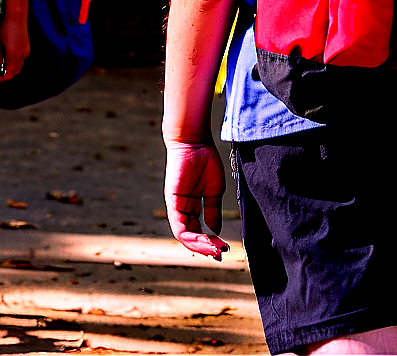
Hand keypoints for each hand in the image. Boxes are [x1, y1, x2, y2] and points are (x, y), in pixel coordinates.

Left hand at [0, 15, 28, 82]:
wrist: (17, 17)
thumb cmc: (5, 29)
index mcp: (13, 55)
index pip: (9, 73)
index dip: (2, 79)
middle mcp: (22, 55)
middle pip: (15, 72)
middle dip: (6, 77)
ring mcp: (26, 52)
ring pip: (19, 67)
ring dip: (11, 71)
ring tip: (2, 70)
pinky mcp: (27, 48)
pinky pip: (21, 61)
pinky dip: (15, 65)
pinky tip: (8, 61)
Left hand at [164, 140, 229, 260]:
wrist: (195, 141)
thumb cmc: (205, 160)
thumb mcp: (214, 191)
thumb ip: (212, 211)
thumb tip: (215, 232)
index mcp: (190, 206)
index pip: (197, 230)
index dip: (209, 242)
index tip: (223, 249)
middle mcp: (181, 208)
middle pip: (190, 236)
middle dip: (205, 248)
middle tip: (220, 254)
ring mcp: (175, 206)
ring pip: (184, 235)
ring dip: (199, 245)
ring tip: (214, 250)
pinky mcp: (172, 202)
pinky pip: (179, 226)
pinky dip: (191, 237)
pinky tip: (205, 240)